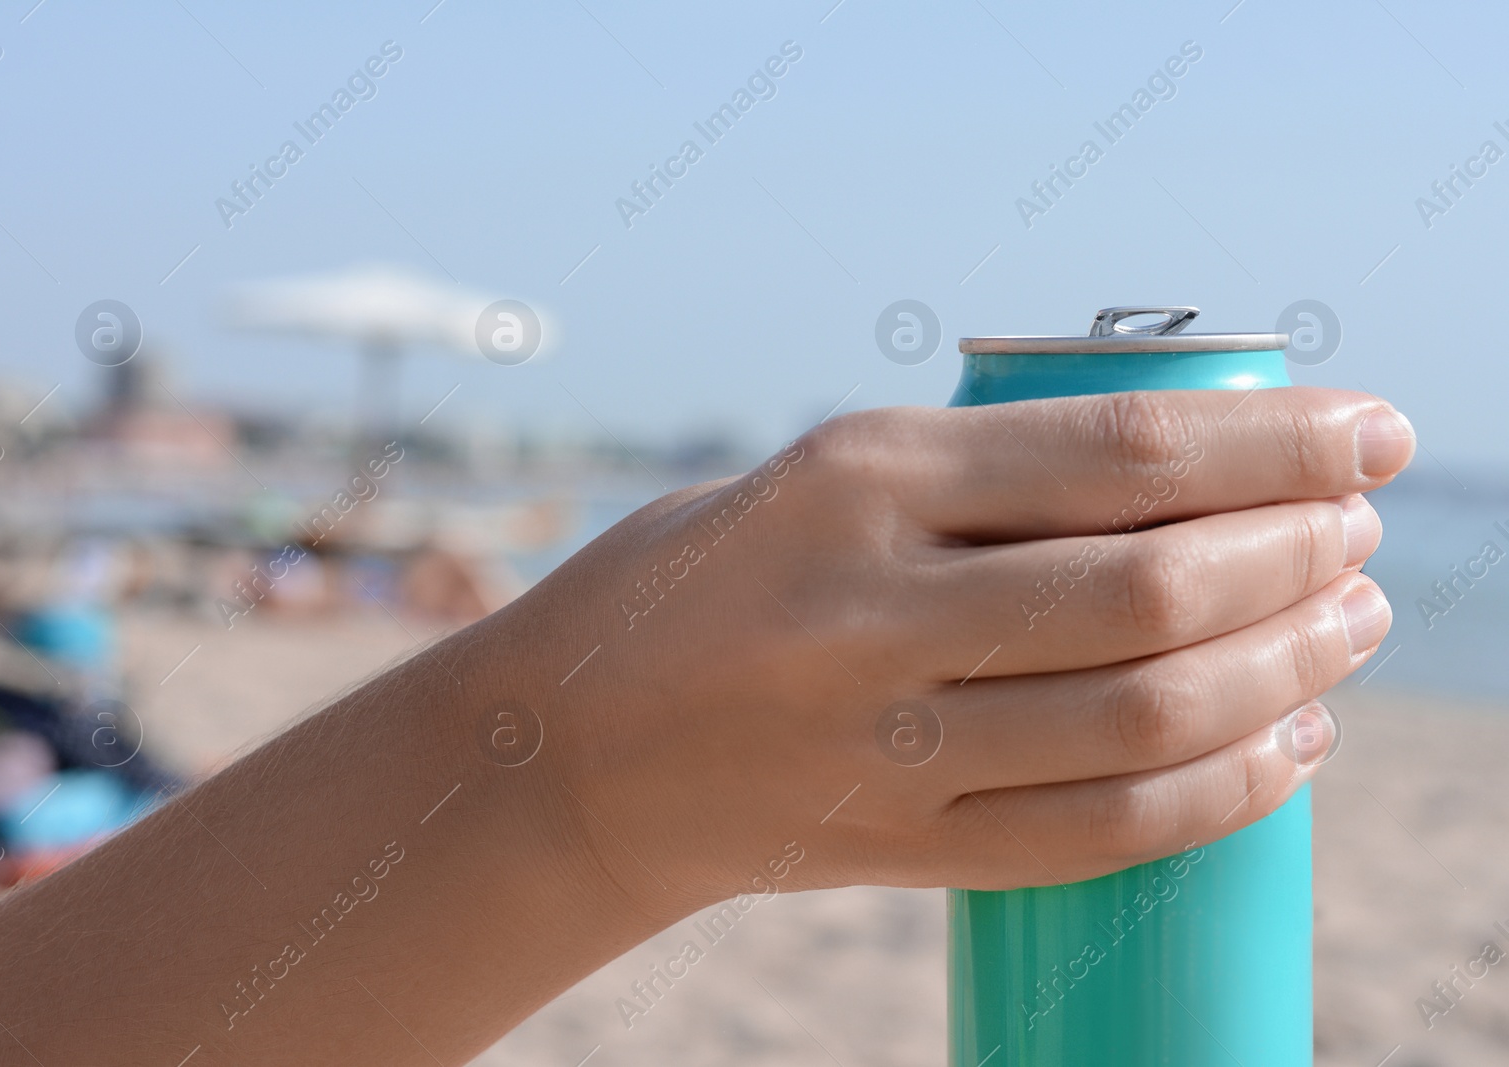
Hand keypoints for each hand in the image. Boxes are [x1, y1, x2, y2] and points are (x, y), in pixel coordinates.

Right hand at [467, 388, 1411, 916]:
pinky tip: (1285, 742)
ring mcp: (884, 741)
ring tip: (1349, 626)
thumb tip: (1174, 485)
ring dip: (1287, 668)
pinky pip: (1098, 832)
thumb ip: (968, 484)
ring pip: (1145, 714)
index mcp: (852, 481)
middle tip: (1358, 538)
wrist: (562, 758)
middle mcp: (872, 608)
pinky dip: (1221, 791)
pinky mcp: (895, 845)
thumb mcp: (804, 483)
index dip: (1277, 443)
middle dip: (1298, 556)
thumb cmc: (691, 589)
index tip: (1369, 433)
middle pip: (1154, 587)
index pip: (1118, 451)